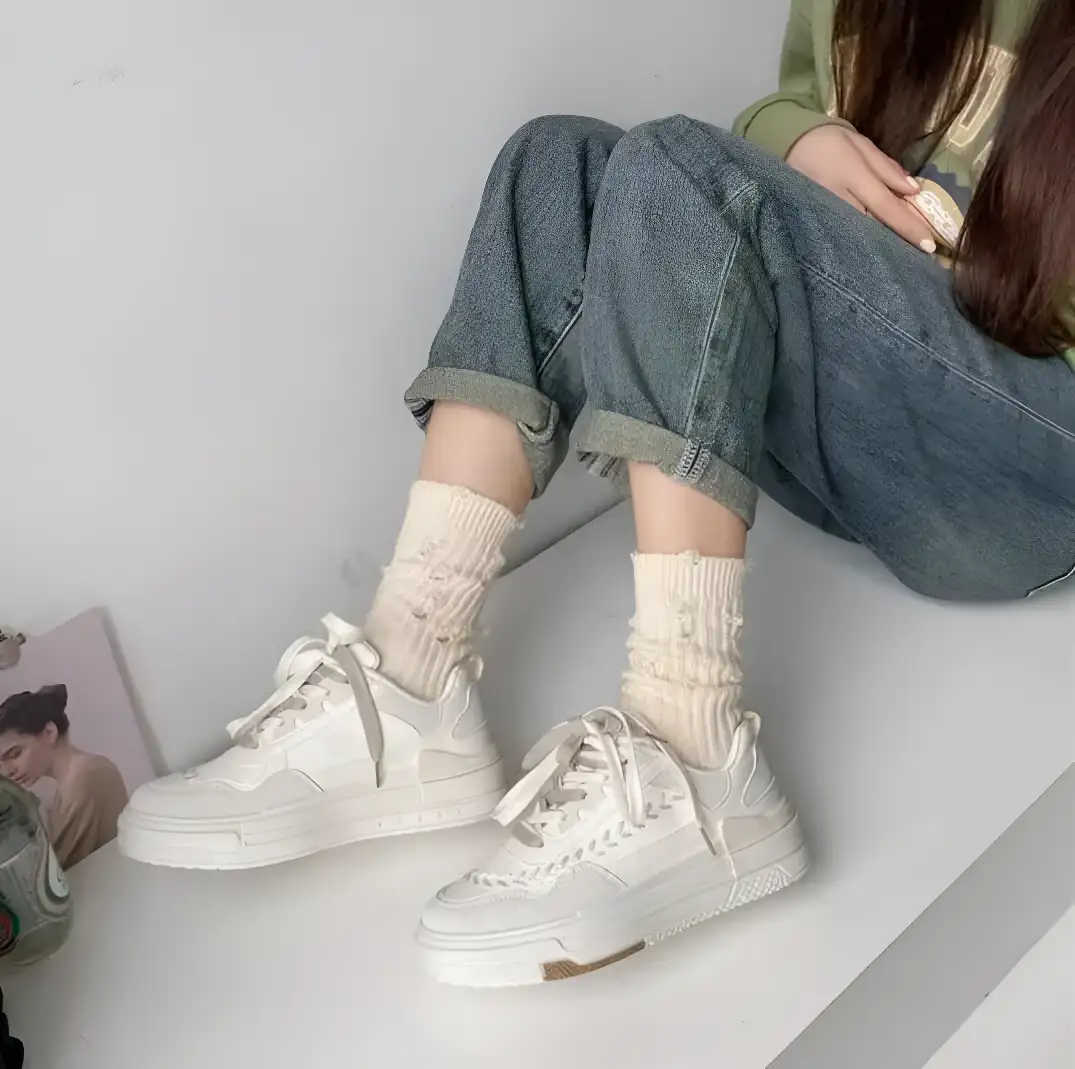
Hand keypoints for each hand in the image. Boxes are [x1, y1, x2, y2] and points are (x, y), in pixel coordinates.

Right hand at [786, 125, 936, 252]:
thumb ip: (887, 169)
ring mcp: (823, 211)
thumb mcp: (862, 145)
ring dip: (877, 245)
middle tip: (918, 255)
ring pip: (855, 234)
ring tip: (898, 256)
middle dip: (895, 241)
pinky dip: (857, 241)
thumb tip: (915, 190)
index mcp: (853, 175)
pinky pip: (840, 233)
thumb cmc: (831, 141)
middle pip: (871, 227)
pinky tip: (869, 249)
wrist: (789, 144)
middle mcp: (838, 197)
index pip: (886, 206)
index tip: (928, 245)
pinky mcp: (813, 219)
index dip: (908, 226)